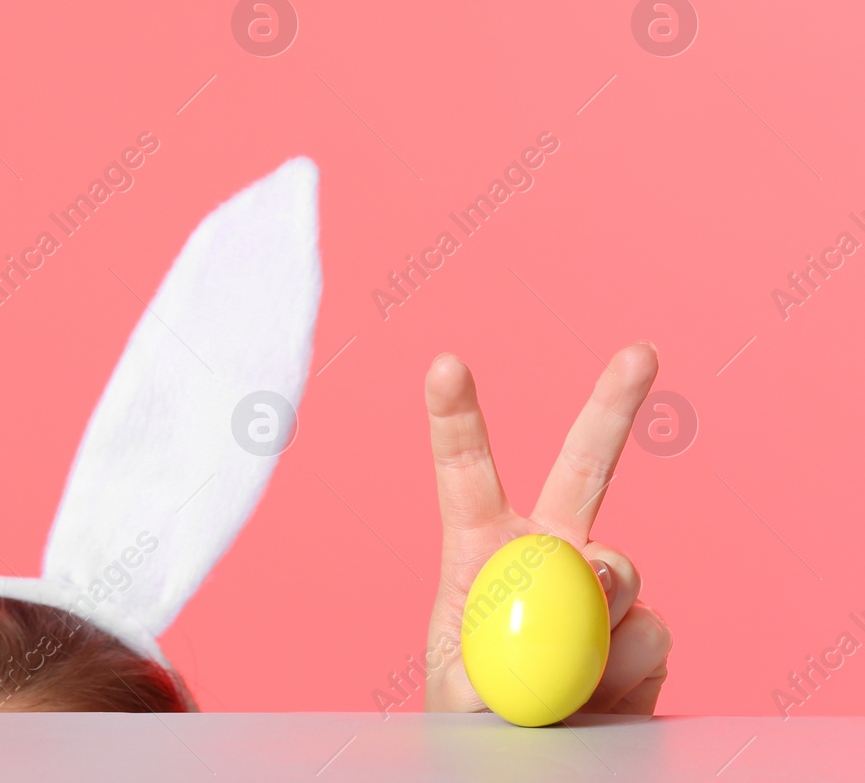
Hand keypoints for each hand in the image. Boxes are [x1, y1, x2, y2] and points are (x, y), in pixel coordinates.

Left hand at [422, 343, 671, 714]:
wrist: (535, 752)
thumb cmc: (478, 712)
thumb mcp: (458, 692)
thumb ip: (496, 659)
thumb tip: (567, 612)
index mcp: (481, 551)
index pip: (466, 474)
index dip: (455, 418)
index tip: (446, 364)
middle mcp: (548, 553)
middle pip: (583, 469)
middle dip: (612, 406)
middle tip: (640, 353)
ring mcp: (602, 589)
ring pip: (620, 569)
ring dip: (599, 614)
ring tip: (563, 668)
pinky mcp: (643, 630)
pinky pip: (651, 631)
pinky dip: (627, 667)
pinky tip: (598, 690)